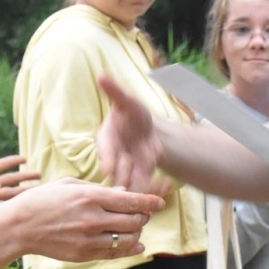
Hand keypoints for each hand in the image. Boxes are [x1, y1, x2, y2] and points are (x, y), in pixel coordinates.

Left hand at [0, 144, 39, 205]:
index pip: (4, 164)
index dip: (14, 160)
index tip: (25, 158)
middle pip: (14, 178)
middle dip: (27, 176)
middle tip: (40, 175)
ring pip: (13, 193)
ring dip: (25, 192)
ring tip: (40, 191)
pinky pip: (6, 206)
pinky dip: (16, 205)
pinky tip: (27, 206)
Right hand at [1, 177, 162, 261]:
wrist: (19, 226)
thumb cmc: (43, 200)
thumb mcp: (69, 185)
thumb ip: (99, 190)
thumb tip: (123, 194)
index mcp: (90, 196)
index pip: (131, 200)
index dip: (150, 202)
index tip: (160, 202)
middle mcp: (93, 218)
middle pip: (134, 220)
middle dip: (144, 216)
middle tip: (144, 213)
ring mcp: (89, 238)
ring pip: (128, 238)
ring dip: (137, 233)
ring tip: (136, 227)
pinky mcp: (84, 254)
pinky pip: (115, 253)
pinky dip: (130, 249)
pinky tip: (136, 245)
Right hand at [96, 74, 163, 193]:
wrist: (143, 126)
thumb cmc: (129, 112)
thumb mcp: (125, 100)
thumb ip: (114, 91)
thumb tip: (102, 74)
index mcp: (106, 140)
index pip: (105, 150)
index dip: (107, 159)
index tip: (108, 169)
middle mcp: (114, 157)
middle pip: (117, 171)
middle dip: (124, 179)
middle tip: (129, 190)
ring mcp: (127, 168)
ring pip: (131, 182)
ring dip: (140, 189)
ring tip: (150, 193)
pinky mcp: (141, 174)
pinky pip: (146, 184)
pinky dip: (155, 187)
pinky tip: (167, 185)